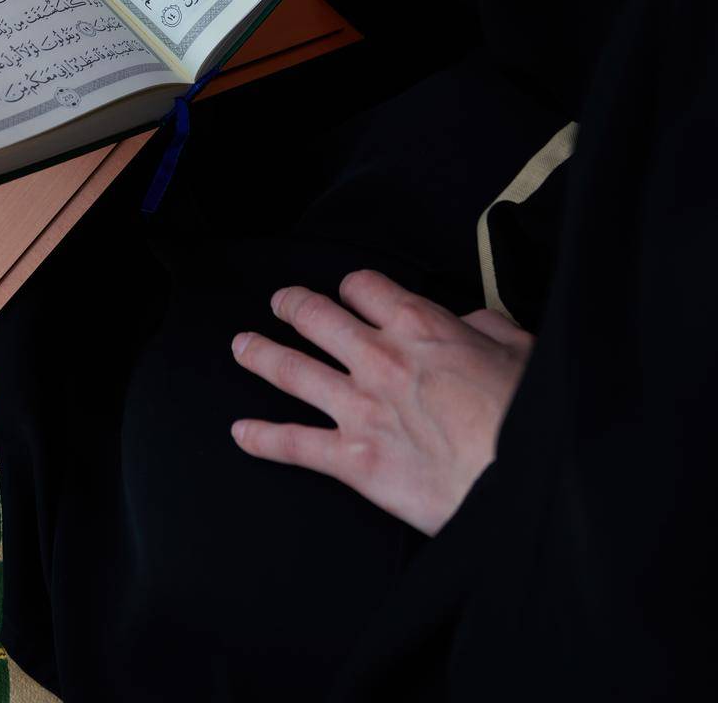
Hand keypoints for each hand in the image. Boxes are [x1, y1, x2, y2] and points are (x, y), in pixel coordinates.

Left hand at [230, 270, 533, 534]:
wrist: (519, 481)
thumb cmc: (528, 417)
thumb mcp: (519, 350)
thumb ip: (484, 326)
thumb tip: (466, 322)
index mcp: (418, 325)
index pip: (364, 286)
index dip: (353, 287)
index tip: (349, 292)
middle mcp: (379, 358)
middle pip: (316, 317)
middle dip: (292, 306)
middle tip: (280, 302)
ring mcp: (359, 407)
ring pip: (293, 370)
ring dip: (261, 354)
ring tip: (242, 345)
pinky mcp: (353, 459)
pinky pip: (295, 444)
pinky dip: (263, 438)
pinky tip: (241, 433)